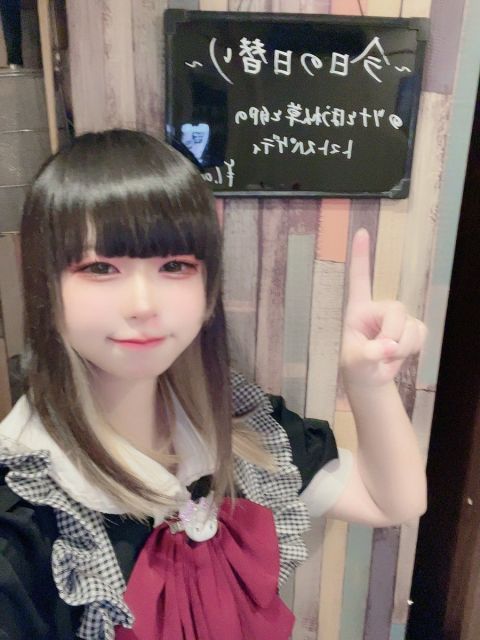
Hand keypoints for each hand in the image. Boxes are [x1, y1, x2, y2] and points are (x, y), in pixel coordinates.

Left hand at [341, 229, 426, 387]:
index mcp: (358, 310)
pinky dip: (413, 349)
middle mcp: (378, 308)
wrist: (370, 379)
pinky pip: (421, 334)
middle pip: (396, 310)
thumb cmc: (356, 365)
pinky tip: (400, 354)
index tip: (360, 232)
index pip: (359, 279)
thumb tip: (388, 347)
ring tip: (387, 355)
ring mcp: (398, 318)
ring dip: (403, 347)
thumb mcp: (354, 362)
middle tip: (383, 352)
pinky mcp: (413, 328)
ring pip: (411, 326)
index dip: (360, 256)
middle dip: (394, 335)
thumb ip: (368, 354)